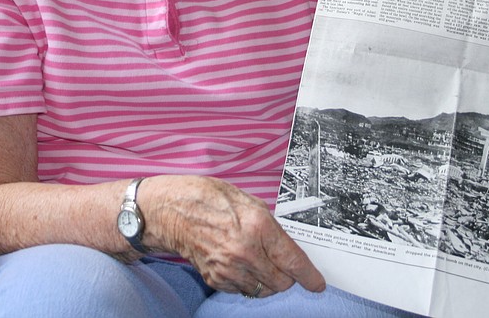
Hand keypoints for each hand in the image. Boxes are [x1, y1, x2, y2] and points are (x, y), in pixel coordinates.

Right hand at [142, 175, 324, 297]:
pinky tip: (240, 263)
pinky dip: (248, 281)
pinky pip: (243, 290)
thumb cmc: (207, 199)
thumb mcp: (248, 201)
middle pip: (282, 282)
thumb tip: (285, 246)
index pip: (293, 261)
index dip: (309, 276)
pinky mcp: (216, 279)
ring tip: (257, 260)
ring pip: (263, 289)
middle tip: (281, 263)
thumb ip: (270, 226)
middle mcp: (245, 252)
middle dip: (287, 276)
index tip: (316, 283)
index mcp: (258, 227)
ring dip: (267, 280)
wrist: (172, 210)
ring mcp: (229, 269)